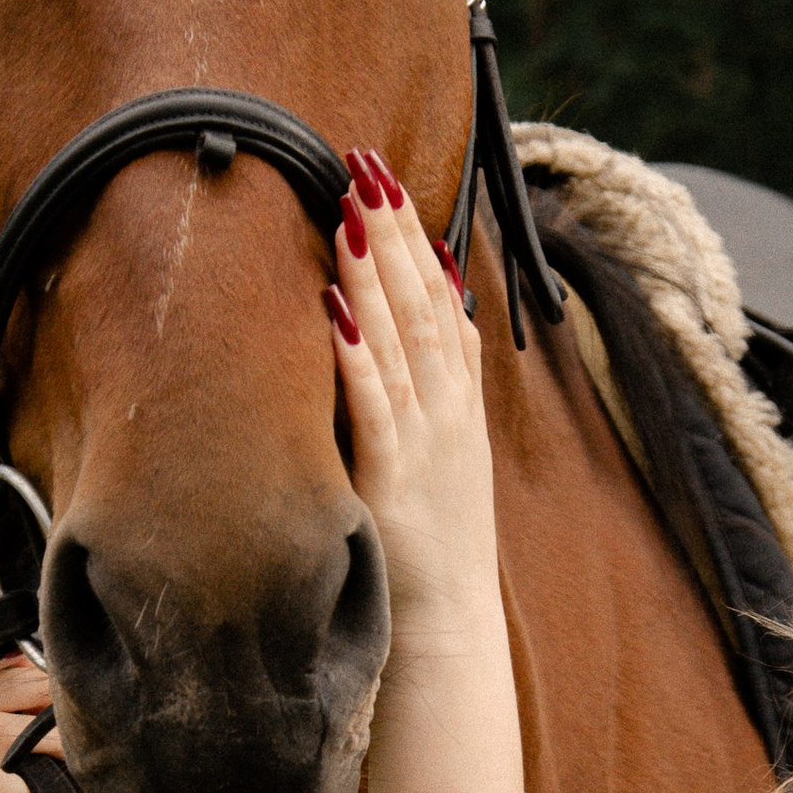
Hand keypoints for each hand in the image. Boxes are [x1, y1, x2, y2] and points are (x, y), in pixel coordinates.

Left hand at [325, 149, 496, 644]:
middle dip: (392, 231)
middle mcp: (447, 411)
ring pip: (399, 338)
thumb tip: (418, 319)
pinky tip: (334, 305)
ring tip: (349, 209)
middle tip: (363, 165)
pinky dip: (355, 350)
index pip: (440, 302)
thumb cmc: (430, 544)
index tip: (388, 182)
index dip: (416, 238)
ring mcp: (423, 441)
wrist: (447, 628)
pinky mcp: (389, 477)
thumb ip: (430, 390)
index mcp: (458, 403)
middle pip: (422, 302)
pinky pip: (372, 402)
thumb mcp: (442, 456)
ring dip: (373, 270)